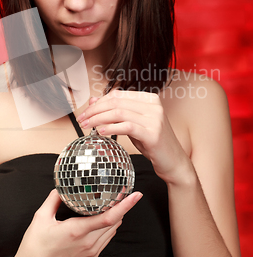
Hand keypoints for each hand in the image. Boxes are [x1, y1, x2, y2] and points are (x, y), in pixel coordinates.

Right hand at [5, 188, 142, 256]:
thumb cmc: (35, 246)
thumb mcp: (40, 217)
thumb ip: (53, 199)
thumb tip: (61, 187)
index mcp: (77, 231)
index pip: (109, 217)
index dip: (125, 205)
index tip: (136, 195)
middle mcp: (88, 242)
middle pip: (115, 222)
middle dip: (122, 206)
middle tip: (123, 191)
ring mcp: (91, 251)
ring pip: (113, 230)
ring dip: (116, 216)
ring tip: (114, 202)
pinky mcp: (90, 256)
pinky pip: (106, 238)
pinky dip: (110, 226)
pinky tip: (104, 217)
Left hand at [77, 90, 191, 183]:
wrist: (173, 161)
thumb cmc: (152, 142)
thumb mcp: (133, 124)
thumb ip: (117, 112)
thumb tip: (94, 100)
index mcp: (149, 99)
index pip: (117, 95)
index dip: (98, 102)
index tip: (85, 112)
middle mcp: (153, 106)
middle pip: (116, 103)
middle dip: (95, 111)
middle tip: (82, 120)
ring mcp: (155, 119)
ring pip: (119, 113)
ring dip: (99, 119)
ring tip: (87, 126)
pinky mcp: (153, 133)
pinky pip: (127, 127)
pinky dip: (111, 128)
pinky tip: (101, 132)